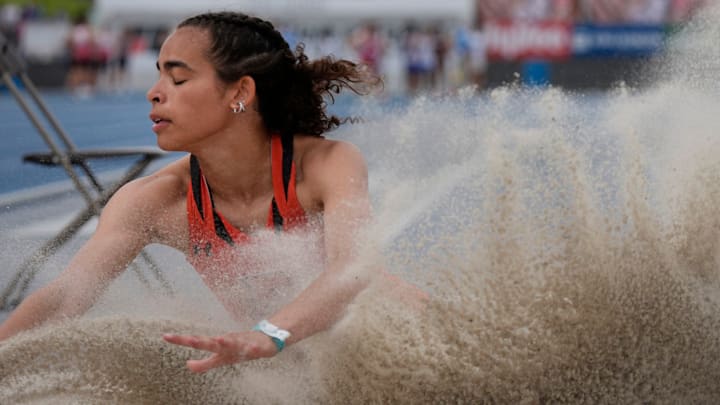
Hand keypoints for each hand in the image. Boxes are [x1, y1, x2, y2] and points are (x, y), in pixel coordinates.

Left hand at [162, 330, 277, 372]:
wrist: (264, 340)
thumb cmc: (240, 348)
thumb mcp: (220, 359)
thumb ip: (204, 364)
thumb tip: (187, 365)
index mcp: (217, 346)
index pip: (196, 342)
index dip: (182, 340)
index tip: (166, 336)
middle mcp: (227, 342)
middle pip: (211, 342)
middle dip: (201, 341)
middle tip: (189, 340)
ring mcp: (242, 343)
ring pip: (234, 342)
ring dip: (227, 341)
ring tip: (220, 339)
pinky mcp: (257, 347)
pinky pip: (256, 349)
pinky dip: (254, 348)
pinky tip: (253, 349)